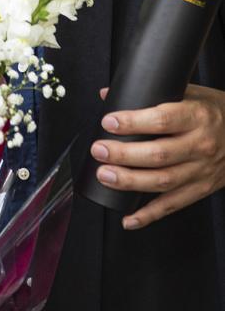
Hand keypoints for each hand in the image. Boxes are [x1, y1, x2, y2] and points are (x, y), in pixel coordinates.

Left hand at [90, 84, 224, 230]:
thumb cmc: (216, 111)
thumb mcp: (190, 92)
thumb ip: (151, 93)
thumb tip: (108, 95)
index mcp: (198, 116)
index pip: (162, 121)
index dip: (133, 123)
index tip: (109, 122)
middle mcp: (201, 145)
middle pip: (158, 154)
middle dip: (123, 154)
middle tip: (99, 150)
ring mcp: (202, 170)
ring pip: (162, 182)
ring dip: (130, 181)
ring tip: (105, 175)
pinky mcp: (202, 189)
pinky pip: (173, 205)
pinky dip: (149, 215)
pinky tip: (128, 217)